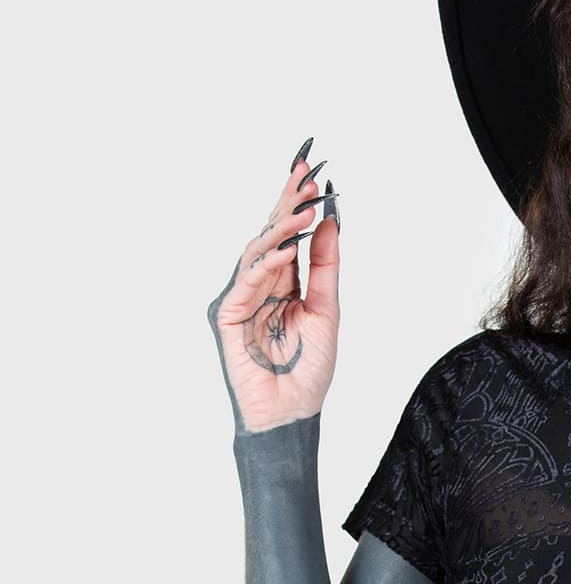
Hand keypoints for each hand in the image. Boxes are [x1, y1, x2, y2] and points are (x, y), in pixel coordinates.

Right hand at [206, 138, 340, 434]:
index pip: (289, 234)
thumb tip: (330, 220)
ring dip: (281, 227)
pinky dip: (266, 261)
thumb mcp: (327, 310)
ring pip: (257, 250)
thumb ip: (324, 266)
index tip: (314, 171)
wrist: (293, 411)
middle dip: (288, 202)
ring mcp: (242, 297)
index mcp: (284, 282)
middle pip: (270, 233)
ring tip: (305, 207)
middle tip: (307, 174)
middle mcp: (260, 284)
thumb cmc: (308, 370)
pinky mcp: (227, 315)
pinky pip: (247, 280)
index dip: (297, 202)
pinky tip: (286, 247)